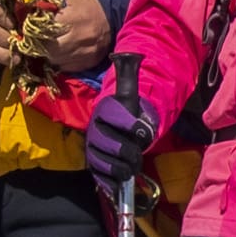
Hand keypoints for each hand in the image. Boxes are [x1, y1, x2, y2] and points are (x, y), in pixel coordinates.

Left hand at [33, 0, 112, 75]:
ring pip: (56, 60)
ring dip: (49, 55)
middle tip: (38, 41)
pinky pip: (67, 67)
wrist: (111, 15)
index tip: (30, 32)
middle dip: (40, 46)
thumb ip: (45, 6)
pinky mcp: (89, 62)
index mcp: (74, 18)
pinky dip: (60, 61)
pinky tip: (61, 52)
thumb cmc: (85, 4)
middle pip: (49, 49)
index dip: (33, 34)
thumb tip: (25, 16)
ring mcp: (86, 52)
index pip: (44, 32)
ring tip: (49, 46)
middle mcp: (81, 37)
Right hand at [84, 60, 161, 174]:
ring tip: (131, 163)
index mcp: (105, 112)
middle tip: (137, 151)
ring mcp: (94, 151)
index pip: (119, 119)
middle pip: (118, 148)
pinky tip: (120, 180)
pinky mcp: (94, 167)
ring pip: (114, 166)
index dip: (133, 127)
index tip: (142, 130)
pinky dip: (114, 182)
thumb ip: (128, 75)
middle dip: (131, 152)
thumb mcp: (129, 93)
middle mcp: (95, 132)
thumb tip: (128, 54)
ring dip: (127, 167)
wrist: (115, 128)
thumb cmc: (125, 112)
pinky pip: (104, 178)